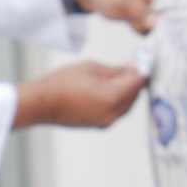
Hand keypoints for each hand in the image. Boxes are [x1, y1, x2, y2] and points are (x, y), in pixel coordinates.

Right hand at [13, 62, 145, 128]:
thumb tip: (132, 68)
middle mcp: (113, 112)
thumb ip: (116, 70)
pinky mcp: (99, 125)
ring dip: (127, 92)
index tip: (143, 61)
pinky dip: (118, 101)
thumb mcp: (92, 68)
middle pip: (134, 96)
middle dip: (135, 81)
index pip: (138, 82)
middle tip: (132, 66)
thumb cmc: (63, 82)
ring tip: (120, 77)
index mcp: (113, 96)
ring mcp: (106, 121)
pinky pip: (116, 112)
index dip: (142, 70)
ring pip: (126, 105)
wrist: (43, 103)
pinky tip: (110, 89)